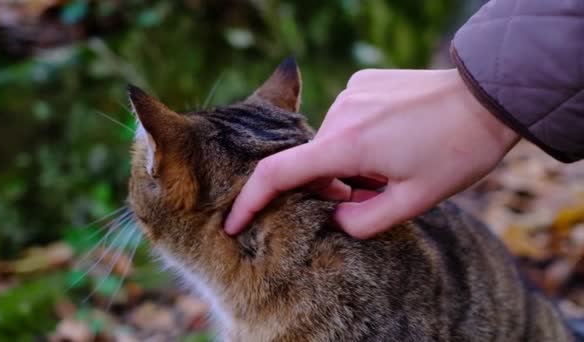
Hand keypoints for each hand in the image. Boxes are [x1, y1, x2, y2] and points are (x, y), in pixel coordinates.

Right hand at [224, 69, 518, 237]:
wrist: (488, 97)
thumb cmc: (457, 150)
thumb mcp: (414, 200)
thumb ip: (363, 220)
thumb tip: (335, 216)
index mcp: (349, 145)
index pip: (279, 174)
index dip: (250, 202)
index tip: (232, 223)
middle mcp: (340, 112)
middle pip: (314, 162)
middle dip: (333, 185)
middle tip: (376, 191)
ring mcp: (350, 92)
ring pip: (332, 142)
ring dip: (350, 161)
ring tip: (394, 161)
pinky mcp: (362, 82)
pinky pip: (346, 119)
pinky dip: (358, 138)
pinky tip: (394, 136)